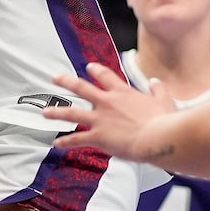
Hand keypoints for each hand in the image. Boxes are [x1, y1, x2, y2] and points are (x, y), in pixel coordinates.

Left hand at [44, 62, 177, 161]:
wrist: (157, 137)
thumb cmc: (164, 121)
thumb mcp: (164, 100)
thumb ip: (158, 89)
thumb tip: (155, 82)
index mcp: (122, 92)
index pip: (105, 76)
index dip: (95, 70)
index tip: (89, 67)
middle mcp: (107, 102)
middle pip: (81, 88)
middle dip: (66, 82)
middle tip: (55, 77)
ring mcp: (100, 119)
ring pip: (72, 112)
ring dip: (57, 112)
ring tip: (45, 112)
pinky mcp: (98, 136)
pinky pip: (77, 139)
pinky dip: (66, 142)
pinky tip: (56, 144)